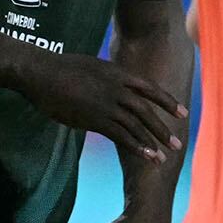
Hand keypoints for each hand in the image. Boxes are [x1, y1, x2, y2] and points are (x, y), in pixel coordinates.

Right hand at [23, 52, 185, 161]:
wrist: (41, 72)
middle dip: (163, 128)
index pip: (150, 89)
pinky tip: (146, 156)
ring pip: (137, 125)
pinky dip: (137, 147)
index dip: (167, 102)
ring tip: (164, 157)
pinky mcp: (95, 118)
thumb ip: (107, 78)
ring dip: (152, 142)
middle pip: (147, 110)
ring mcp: (107, 103)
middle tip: (176, 143)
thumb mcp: (91, 66)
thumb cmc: (60, 68)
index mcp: (117, 73)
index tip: (182, 113)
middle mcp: (117, 87)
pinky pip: (122, 135)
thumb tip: (112, 87)